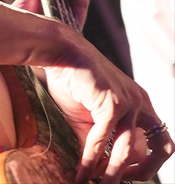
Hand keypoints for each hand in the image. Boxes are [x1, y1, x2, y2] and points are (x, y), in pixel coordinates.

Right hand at [43, 50, 174, 182]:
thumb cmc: (74, 81)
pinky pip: (103, 141)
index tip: (125, 175)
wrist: (61, 52)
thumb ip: (101, 141)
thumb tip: (100, 171)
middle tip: (118, 182)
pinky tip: (82, 172)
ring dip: (113, 174)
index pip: (159, 141)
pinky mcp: (113, 103)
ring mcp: (130, 102)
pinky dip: (91, 160)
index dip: (147, 163)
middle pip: (162, 147)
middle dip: (142, 171)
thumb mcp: (91, 117)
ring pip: (128, 150)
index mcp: (140, 103)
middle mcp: (141, 102)